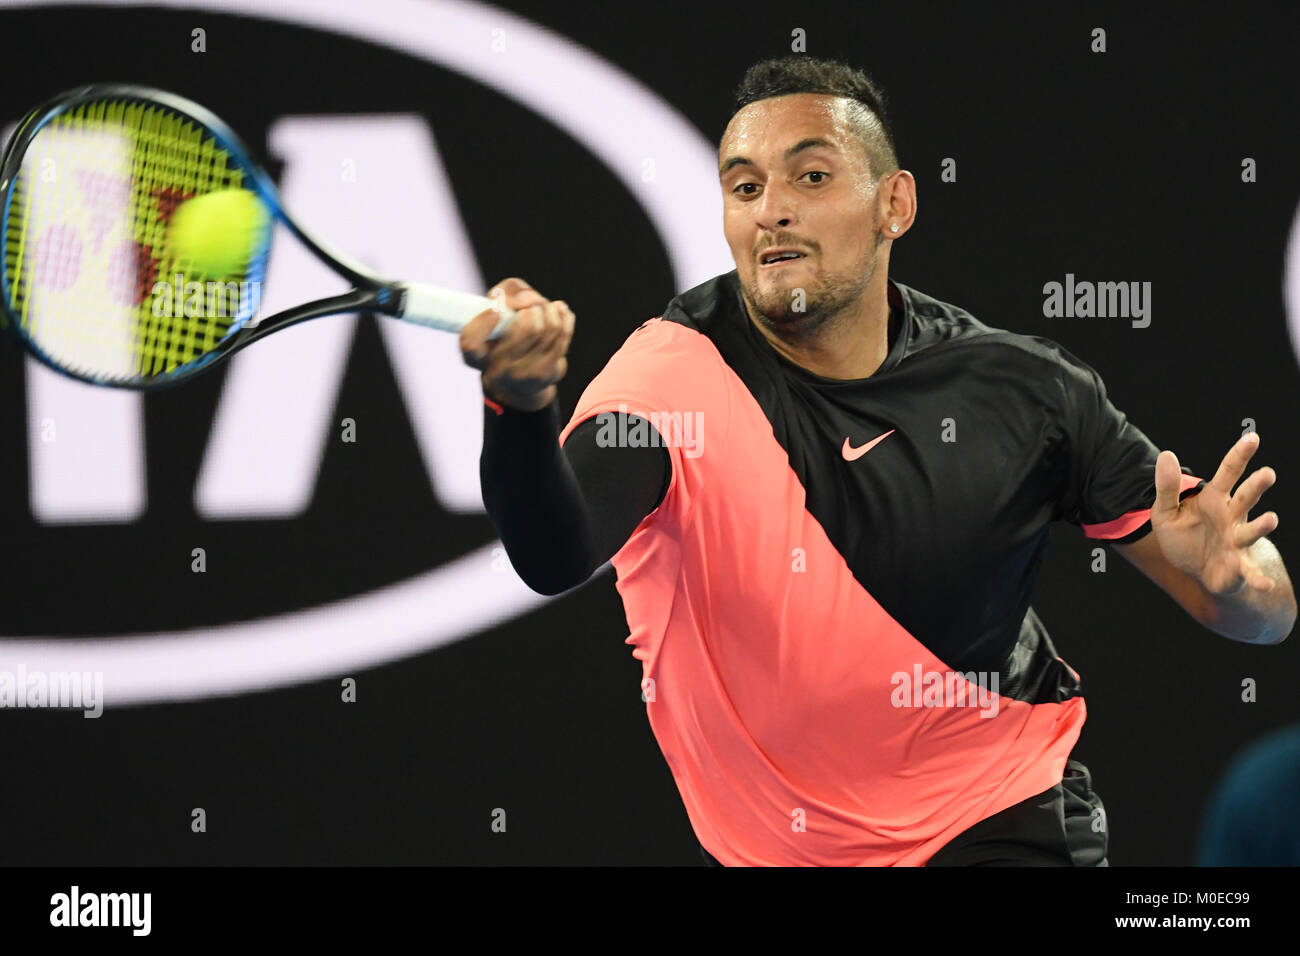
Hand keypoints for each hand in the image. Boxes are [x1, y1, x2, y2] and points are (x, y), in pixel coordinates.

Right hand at [460, 277, 574, 411]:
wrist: (520, 377)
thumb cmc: (503, 332)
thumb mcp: (495, 310)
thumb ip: (506, 292)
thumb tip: (529, 299)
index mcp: (475, 357)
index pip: (471, 344)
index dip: (484, 322)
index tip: (495, 309)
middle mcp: (496, 371)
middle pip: (528, 328)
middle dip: (534, 305)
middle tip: (532, 303)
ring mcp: (523, 376)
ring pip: (549, 328)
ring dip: (548, 309)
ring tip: (544, 307)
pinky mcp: (547, 374)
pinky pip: (562, 335)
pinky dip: (563, 316)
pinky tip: (558, 311)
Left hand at [1150, 433, 1279, 596]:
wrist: (1193, 570)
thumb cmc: (1183, 535)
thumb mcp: (1165, 511)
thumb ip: (1166, 487)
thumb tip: (1166, 455)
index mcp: (1214, 499)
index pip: (1228, 473)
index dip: (1239, 455)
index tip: (1252, 437)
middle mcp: (1231, 517)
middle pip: (1246, 498)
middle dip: (1256, 486)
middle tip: (1268, 473)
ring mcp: (1237, 541)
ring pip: (1252, 531)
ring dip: (1262, 526)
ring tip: (1271, 519)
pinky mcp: (1237, 566)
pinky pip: (1249, 572)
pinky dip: (1258, 579)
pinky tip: (1264, 584)